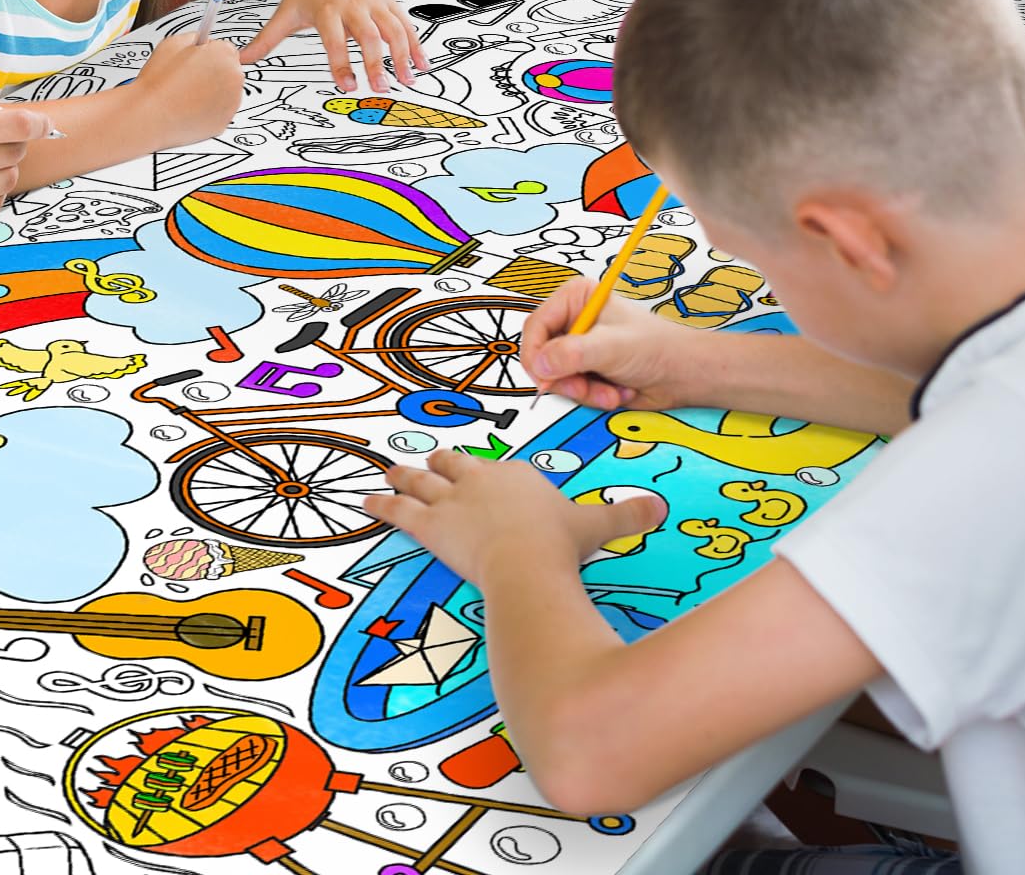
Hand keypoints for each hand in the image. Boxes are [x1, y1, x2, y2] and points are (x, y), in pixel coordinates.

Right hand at [131, 36, 243, 144]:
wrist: (150, 116)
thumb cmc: (159, 83)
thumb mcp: (173, 43)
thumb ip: (194, 38)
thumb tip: (200, 41)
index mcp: (224, 55)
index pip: (226, 48)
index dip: (208, 53)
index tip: (198, 58)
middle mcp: (234, 78)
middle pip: (229, 70)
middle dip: (212, 71)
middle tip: (189, 77)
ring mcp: (232, 103)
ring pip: (225, 92)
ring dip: (212, 91)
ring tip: (186, 93)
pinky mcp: (224, 122)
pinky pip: (219, 111)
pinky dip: (208, 109)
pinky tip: (189, 106)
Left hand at [239, 0, 428, 93]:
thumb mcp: (287, 8)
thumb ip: (267, 39)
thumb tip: (238, 61)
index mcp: (326, 9)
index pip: (334, 39)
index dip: (340, 62)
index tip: (347, 86)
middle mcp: (353, 5)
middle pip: (366, 35)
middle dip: (375, 62)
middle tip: (379, 88)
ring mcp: (373, 3)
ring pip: (392, 29)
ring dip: (402, 55)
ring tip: (407, 81)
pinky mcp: (388, 1)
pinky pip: (405, 24)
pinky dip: (416, 45)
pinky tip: (423, 66)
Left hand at [366, 449, 666, 585]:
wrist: (530, 561)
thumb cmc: (562, 546)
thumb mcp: (600, 526)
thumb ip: (627, 515)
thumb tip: (660, 506)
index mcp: (519, 476)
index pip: (501, 471)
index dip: (492, 476)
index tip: (486, 476)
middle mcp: (483, 479)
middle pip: (457, 465)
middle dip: (443, 464)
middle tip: (431, 462)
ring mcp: (453, 500)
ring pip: (422, 481)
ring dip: (405, 476)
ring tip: (389, 471)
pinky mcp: (431, 524)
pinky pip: (400, 511)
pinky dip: (380, 506)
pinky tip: (364, 502)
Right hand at [520, 275, 708, 411]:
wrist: (683, 375)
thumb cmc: (657, 348)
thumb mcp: (612, 347)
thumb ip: (573, 354)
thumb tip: (540, 365)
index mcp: (574, 299)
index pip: (535, 327)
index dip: (535, 355)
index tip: (545, 378)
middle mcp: (572, 321)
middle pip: (540, 355)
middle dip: (564, 378)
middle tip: (585, 388)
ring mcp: (577, 347)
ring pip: (554, 377)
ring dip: (581, 391)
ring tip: (609, 391)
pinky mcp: (584, 370)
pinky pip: (569, 390)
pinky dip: (589, 398)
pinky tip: (613, 393)